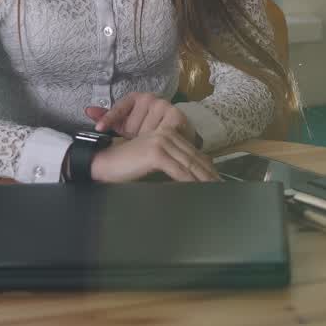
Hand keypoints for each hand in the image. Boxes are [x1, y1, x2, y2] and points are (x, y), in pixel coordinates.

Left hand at [85, 92, 197, 144]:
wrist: (177, 135)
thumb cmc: (148, 129)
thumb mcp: (126, 125)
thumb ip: (109, 117)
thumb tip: (87, 110)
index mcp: (137, 98)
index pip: (119, 107)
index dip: (109, 118)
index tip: (99, 128)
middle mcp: (150, 98)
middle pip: (131, 124)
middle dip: (133, 135)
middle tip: (141, 139)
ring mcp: (164, 106)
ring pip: (144, 131)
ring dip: (146, 141)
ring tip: (153, 141)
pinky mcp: (176, 116)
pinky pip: (158, 134)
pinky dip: (157, 141)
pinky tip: (160, 143)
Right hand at [89, 128, 219, 182]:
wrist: (103, 163)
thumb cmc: (126, 166)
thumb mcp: (152, 162)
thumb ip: (170, 163)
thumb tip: (190, 177)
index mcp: (167, 134)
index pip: (192, 152)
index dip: (207, 167)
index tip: (218, 179)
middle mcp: (166, 134)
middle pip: (194, 158)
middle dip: (209, 174)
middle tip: (222, 188)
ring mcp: (161, 142)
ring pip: (188, 164)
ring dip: (203, 179)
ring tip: (215, 191)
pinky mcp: (156, 153)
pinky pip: (178, 171)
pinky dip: (190, 181)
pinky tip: (199, 189)